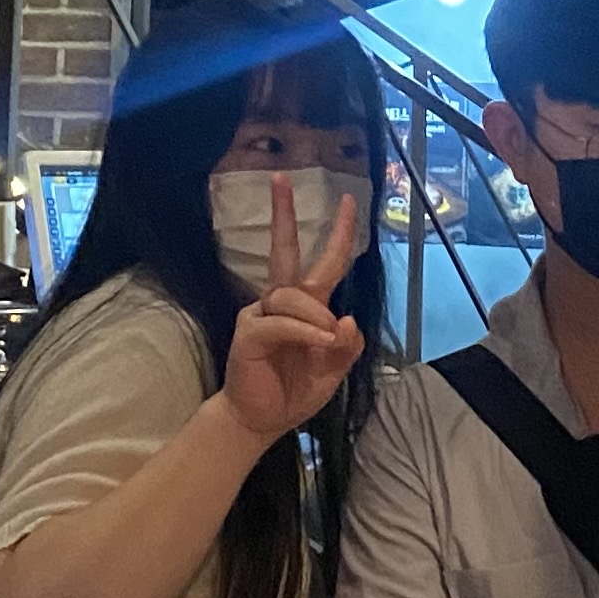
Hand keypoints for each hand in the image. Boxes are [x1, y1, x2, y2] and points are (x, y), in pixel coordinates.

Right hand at [219, 173, 364, 445]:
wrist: (261, 421)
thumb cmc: (294, 391)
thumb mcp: (333, 371)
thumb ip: (347, 347)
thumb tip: (347, 319)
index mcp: (308, 306)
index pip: (327, 261)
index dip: (340, 233)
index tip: (349, 200)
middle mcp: (282, 302)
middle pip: (284, 251)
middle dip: (283, 214)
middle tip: (281, 177)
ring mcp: (261, 315)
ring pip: (292, 295)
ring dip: (316, 316)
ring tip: (327, 343)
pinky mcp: (249, 334)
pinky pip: (281, 323)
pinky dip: (305, 331)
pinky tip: (319, 343)